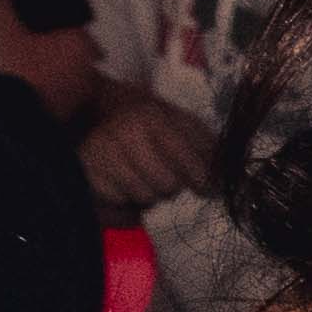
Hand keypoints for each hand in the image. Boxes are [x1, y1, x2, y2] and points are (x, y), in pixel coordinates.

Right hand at [0, 0, 100, 124]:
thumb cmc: (6, 66)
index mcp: (80, 47)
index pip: (63, 15)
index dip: (34, 2)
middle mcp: (79, 75)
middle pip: (40, 39)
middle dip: (9, 24)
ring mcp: (58, 100)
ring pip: (22, 62)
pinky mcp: (35, 117)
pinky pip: (11, 83)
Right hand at [74, 87, 219, 215]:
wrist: (101, 111)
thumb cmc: (153, 124)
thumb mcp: (183, 125)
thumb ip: (207, 148)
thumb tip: (225, 177)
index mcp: (151, 117)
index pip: (185, 160)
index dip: (200, 178)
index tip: (205, 187)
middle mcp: (123, 133)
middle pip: (166, 184)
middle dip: (172, 185)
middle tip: (166, 175)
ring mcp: (101, 152)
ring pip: (144, 195)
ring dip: (151, 192)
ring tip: (145, 175)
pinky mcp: (86, 171)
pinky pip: (120, 200)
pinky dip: (127, 196)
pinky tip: (125, 179)